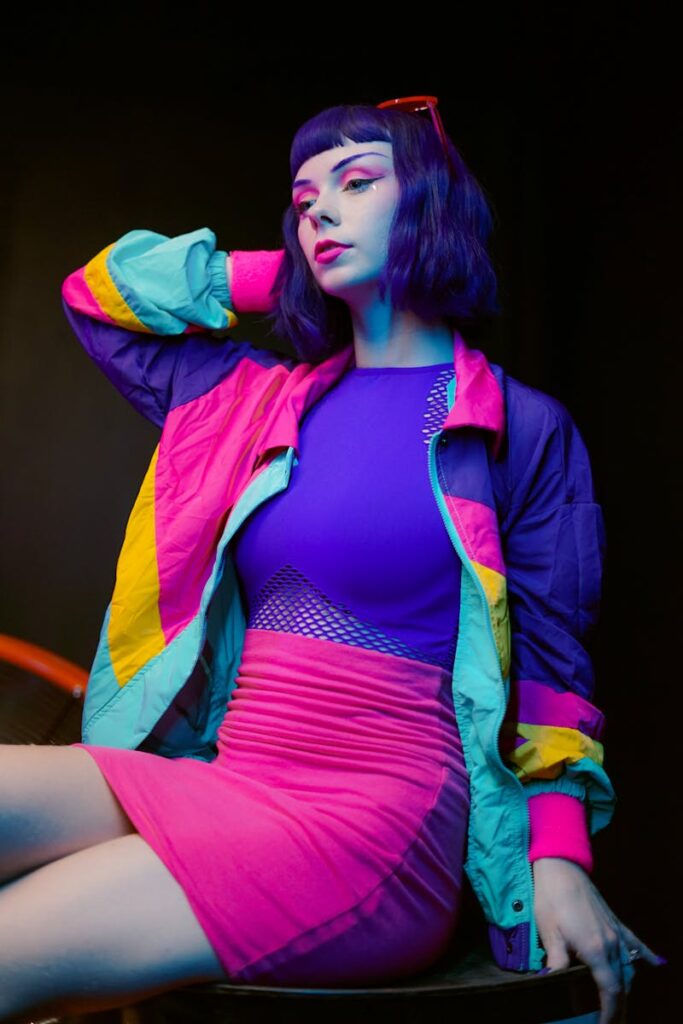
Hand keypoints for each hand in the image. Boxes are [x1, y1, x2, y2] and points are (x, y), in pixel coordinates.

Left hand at [532, 857, 661, 1023]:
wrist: (561, 868)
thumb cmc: (551, 899)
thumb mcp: (549, 933)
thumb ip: (556, 963)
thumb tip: (551, 983)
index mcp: (595, 949)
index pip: (610, 990)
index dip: (610, 1011)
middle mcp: (611, 943)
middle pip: (621, 983)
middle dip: (618, 1006)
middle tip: (611, 1021)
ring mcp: (615, 932)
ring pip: (628, 967)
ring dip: (626, 987)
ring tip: (620, 1004)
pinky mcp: (614, 921)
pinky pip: (635, 943)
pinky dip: (645, 955)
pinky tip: (657, 964)